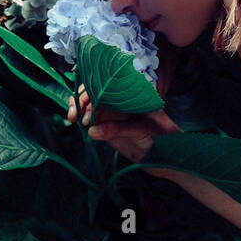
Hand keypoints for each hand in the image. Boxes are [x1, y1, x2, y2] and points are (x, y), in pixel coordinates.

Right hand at [66, 83, 180, 168]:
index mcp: (131, 94)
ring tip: (73, 119)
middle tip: (75, 114)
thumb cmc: (161, 138)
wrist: (166, 156)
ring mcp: (112, 114)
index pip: (108, 84)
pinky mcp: (107, 127)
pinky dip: (82, 120)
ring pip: (90, 106)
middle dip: (81, 100)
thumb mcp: (142, 130)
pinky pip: (91, 121)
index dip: (93, 89)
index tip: (85, 102)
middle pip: (95, 93)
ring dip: (79, 109)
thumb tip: (92, 131)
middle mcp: (120, 101)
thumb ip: (118, 129)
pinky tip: (78, 124)